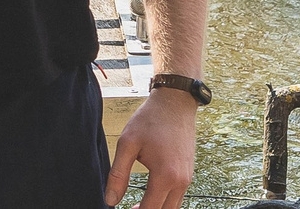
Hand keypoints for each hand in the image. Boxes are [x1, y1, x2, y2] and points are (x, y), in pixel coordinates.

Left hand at [107, 88, 197, 207]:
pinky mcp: (189, 173)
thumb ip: (118, 175)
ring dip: (157, 208)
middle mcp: (181, 181)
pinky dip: (166, 201)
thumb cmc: (151, 119)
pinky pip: (178, 197)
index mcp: (165, 176)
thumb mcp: (128, 144)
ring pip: (173, 207)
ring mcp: (187, 178)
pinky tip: (151, 196)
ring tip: (137, 206)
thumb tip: (110, 200)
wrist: (176, 102)